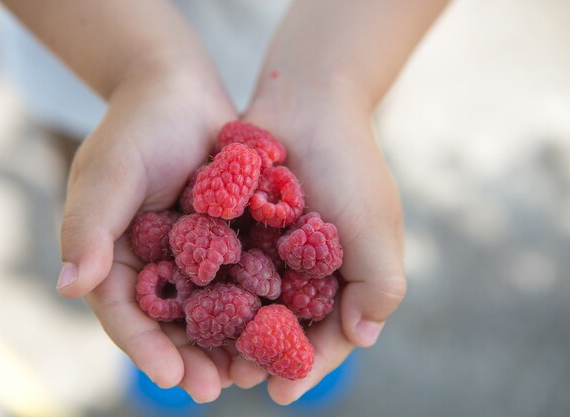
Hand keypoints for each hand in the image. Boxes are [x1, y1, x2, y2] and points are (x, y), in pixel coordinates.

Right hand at [55, 68, 236, 402]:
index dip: (144, 348)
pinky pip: (239, 278)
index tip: (171, 378)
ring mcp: (191, 253)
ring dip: (225, 343)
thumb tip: (69, 287)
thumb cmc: (138, 125)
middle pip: (168, 323)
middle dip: (190, 359)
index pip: (123, 313)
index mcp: (114, 255)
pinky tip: (275, 325)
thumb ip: (88, 226)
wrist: (181, 88)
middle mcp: (152, 262)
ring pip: (207, 310)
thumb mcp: (108, 172)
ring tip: (250, 373)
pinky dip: (252, 304)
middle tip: (215, 389)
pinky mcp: (226, 238)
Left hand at [231, 82, 406, 403]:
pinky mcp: (243, 228)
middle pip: (284, 329)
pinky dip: (214, 291)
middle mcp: (309, 271)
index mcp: (347, 277)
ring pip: (252, 306)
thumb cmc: (349, 164)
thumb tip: (364, 338)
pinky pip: (228, 269)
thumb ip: (380, 284)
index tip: (282, 393)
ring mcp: (274, 250)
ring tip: (208, 357)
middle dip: (262, 357)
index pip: (329, 336)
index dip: (308, 367)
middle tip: (235, 379)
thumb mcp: (376, 226)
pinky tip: (190, 309)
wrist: (307, 101)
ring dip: (233, 334)